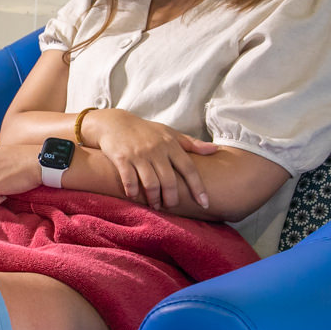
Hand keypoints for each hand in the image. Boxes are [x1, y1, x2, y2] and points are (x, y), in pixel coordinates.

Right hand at [86, 108, 215, 209]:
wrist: (114, 123)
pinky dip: (133, 191)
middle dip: (172, 198)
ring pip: (150, 184)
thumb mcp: (170, 133)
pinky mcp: (121, 159)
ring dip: (154, 198)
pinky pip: (129, 180)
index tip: (205, 203)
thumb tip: (215, 149)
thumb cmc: (146, 131)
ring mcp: (138, 155)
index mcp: (171, 144)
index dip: (198, 187)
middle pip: (169, 181)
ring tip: (155, 204)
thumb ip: (192, 144)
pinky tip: (134, 195)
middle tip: (172, 206)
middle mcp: (156, 150)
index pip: (188, 168)